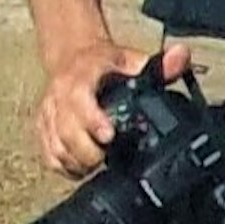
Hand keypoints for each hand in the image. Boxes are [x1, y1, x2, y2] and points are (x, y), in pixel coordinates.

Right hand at [32, 36, 188, 176]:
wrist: (73, 58)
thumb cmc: (105, 64)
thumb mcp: (131, 58)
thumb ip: (160, 64)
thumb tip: (182, 56)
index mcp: (80, 79)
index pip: (79, 99)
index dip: (92, 120)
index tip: (109, 136)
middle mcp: (59, 97)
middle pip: (65, 131)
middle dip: (87, 151)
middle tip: (106, 159)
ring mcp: (48, 115)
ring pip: (55, 147)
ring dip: (76, 162)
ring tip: (97, 164)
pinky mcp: (42, 129)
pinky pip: (48, 155)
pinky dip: (65, 167)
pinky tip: (82, 168)